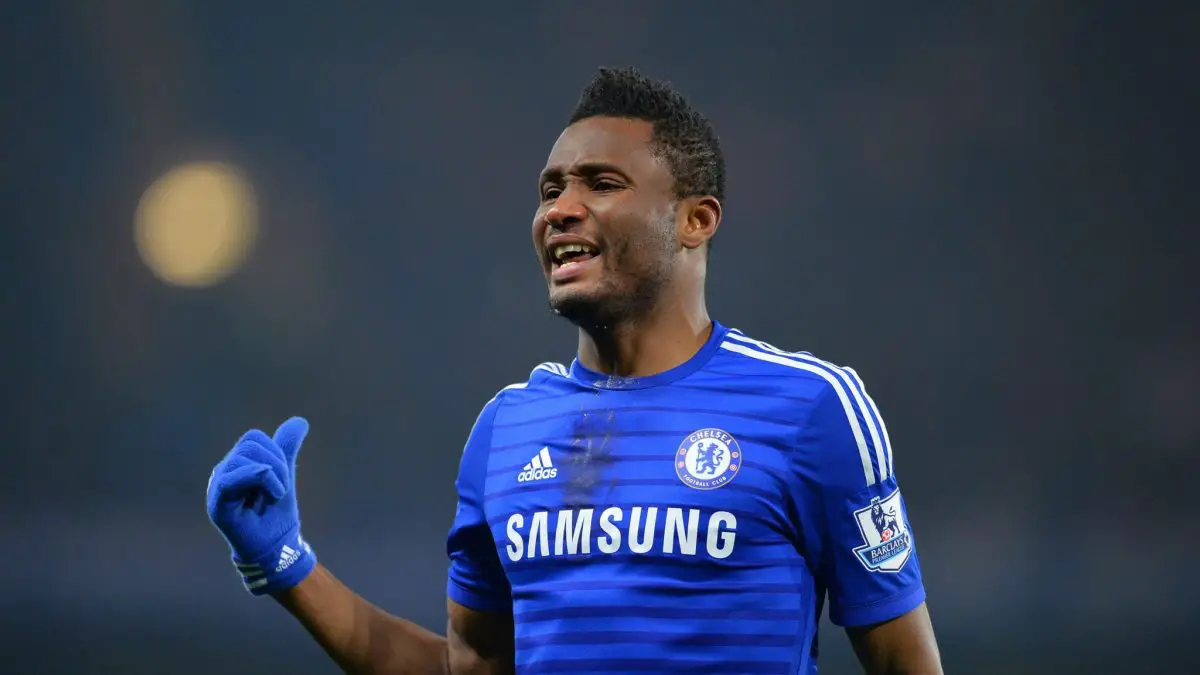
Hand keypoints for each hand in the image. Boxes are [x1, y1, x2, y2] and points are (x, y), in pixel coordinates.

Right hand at [206, 417, 316, 594]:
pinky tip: (271, 493)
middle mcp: (223, 471)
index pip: (254, 437)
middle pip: (250, 443)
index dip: (275, 452)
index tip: (282, 477)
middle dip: (276, 463)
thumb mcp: (284, 473)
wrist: (276, 546)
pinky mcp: (217, 504)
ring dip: (272, 475)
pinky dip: (258, 478)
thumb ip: (286, 447)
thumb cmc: (276, 512)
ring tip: (272, 497)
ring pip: (244, 457)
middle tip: (279, 489)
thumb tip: (299, 421)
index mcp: (236, 463)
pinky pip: (231, 479)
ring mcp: (217, 487)